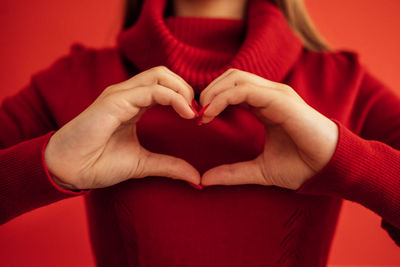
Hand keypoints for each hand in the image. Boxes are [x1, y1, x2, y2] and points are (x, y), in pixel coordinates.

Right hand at [44, 66, 199, 189]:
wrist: (70, 171)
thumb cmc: (99, 163)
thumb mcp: (143, 163)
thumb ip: (169, 165)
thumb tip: (195, 176)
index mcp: (133, 104)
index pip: (164, 86)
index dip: (184, 97)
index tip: (197, 118)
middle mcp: (127, 94)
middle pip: (164, 74)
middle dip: (186, 88)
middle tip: (196, 111)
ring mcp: (120, 95)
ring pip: (159, 76)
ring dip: (182, 90)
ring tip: (191, 112)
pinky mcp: (114, 101)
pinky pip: (151, 90)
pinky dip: (173, 98)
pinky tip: (185, 113)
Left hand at [198, 68, 338, 189]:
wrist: (329, 169)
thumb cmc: (301, 166)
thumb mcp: (258, 170)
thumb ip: (232, 173)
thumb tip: (203, 180)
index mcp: (265, 105)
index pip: (232, 89)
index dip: (212, 99)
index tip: (199, 119)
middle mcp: (270, 94)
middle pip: (230, 77)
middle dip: (209, 92)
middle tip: (196, 114)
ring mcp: (276, 94)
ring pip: (235, 78)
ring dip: (213, 93)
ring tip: (202, 113)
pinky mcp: (281, 99)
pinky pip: (245, 90)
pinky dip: (224, 98)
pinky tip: (212, 112)